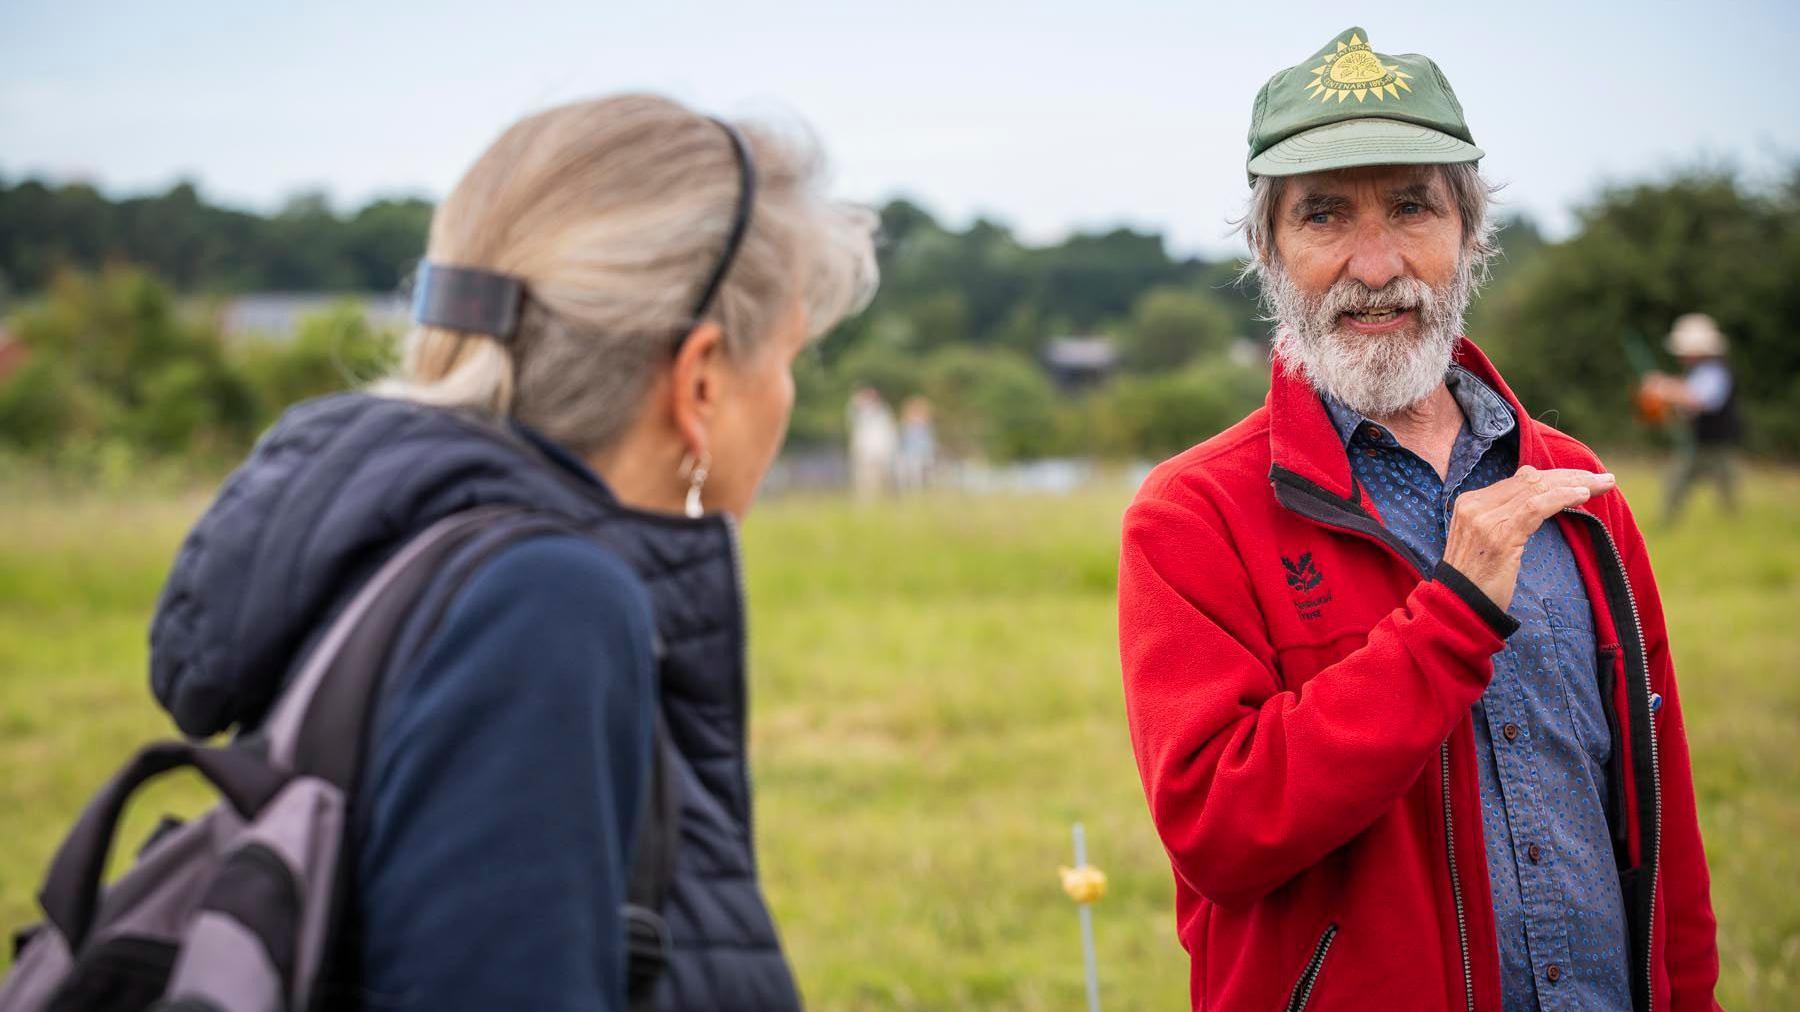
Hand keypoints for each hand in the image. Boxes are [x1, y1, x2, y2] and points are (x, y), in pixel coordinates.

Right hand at [1442, 466, 1615, 612]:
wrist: (1458, 607)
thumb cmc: (1477, 579)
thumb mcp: (1485, 540)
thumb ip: (1503, 517)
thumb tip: (1538, 497)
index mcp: (1470, 502)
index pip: (1519, 479)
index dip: (1555, 476)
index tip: (1583, 480)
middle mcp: (1475, 504)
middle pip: (1531, 479)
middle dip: (1570, 476)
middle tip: (1602, 479)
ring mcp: (1486, 519)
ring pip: (1537, 489)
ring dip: (1575, 484)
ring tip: (1602, 485)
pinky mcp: (1501, 534)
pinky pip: (1537, 507)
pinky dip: (1562, 497)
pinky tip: (1582, 495)